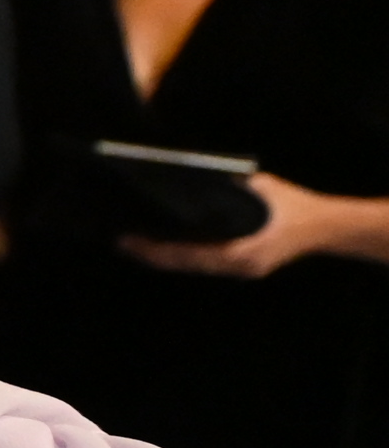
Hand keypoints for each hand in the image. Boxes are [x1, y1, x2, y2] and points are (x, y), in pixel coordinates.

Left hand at [125, 172, 388, 278]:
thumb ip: (227, 184)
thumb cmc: (293, 204)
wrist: (327, 226)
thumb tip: (188, 176)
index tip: (127, 239)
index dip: (153, 248)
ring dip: (163, 256)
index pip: (185, 255)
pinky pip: (204, 264)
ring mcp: (239, 271)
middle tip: (121, 240)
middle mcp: (236, 267)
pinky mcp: (242, 269)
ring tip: (134, 242)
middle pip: (183, 265)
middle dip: (150, 253)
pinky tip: (164, 244)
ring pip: (191, 268)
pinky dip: (183, 255)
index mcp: (240, 252)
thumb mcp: (259, 187)